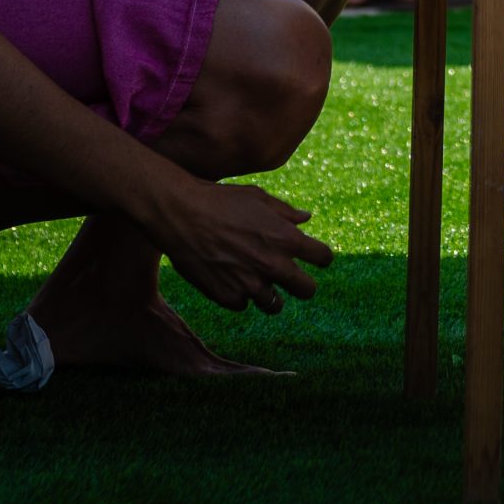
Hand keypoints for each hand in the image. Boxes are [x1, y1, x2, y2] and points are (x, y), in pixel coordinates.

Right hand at [152, 178, 333, 313]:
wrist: (180, 214)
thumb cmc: (221, 200)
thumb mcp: (258, 198)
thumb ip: (286, 213)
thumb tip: (306, 219)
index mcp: (286, 239)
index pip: (324, 258)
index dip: (321, 257)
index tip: (314, 257)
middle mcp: (273, 265)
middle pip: (307, 290)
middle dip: (303, 284)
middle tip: (292, 279)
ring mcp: (250, 285)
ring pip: (274, 305)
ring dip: (269, 293)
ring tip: (256, 279)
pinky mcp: (227, 297)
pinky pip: (244, 304)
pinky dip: (240, 295)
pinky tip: (230, 278)